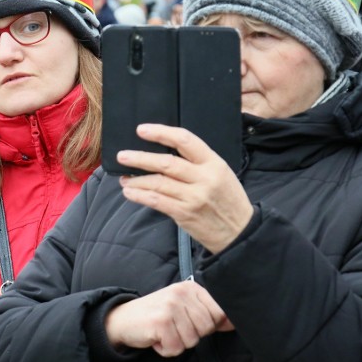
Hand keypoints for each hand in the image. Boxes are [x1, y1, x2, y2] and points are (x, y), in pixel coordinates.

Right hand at [104, 281, 233, 356]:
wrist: (122, 319)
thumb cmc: (156, 315)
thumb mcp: (183, 308)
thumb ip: (208, 313)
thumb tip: (233, 322)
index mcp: (190, 287)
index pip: (219, 312)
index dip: (209, 325)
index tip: (189, 323)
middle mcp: (181, 293)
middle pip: (207, 328)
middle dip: (191, 335)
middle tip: (173, 328)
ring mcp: (170, 307)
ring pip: (193, 340)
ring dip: (178, 343)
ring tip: (164, 332)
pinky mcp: (160, 322)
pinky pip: (176, 348)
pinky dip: (166, 349)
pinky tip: (156, 339)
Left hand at [117, 124, 252, 252]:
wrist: (240, 232)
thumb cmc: (227, 200)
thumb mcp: (220, 173)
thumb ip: (197, 162)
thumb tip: (164, 151)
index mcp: (214, 163)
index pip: (185, 140)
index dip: (161, 133)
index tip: (142, 130)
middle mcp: (204, 178)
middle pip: (166, 163)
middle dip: (140, 158)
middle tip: (122, 156)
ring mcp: (194, 197)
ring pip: (158, 183)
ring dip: (136, 179)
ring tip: (123, 178)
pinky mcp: (185, 213)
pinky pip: (156, 201)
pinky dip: (140, 196)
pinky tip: (130, 192)